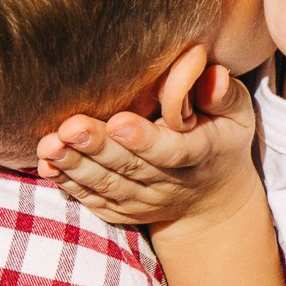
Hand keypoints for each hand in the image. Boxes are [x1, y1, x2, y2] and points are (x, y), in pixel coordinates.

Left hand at [38, 63, 260, 227]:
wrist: (213, 202)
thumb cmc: (221, 140)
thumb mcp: (237, 115)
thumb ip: (223, 94)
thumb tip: (213, 74)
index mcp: (200, 154)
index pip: (172, 150)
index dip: (145, 139)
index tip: (119, 123)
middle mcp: (170, 183)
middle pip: (130, 167)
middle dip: (98, 148)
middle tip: (70, 128)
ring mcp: (144, 201)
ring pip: (106, 185)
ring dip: (75, 166)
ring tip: (50, 144)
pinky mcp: (123, 211)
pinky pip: (93, 199)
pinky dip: (69, 184)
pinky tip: (48, 165)